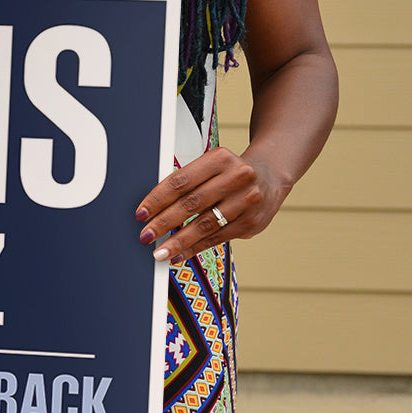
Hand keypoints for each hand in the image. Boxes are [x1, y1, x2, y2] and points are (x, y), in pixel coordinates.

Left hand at [135, 146, 286, 266]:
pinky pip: (217, 237)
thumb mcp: (210, 166)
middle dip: (164, 222)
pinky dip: (196, 248)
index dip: (158, 199)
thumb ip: (187, 182)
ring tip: (160, 252)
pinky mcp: (252, 222)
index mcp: (220, 158)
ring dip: (179, 241)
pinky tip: (180, 254)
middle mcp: (237, 177)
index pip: (181, 181)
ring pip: (205, 224)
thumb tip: (154, 209)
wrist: (269, 175)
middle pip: (192, 203)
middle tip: (146, 235)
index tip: (141, 214)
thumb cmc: (229, 171)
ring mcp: (247, 201)